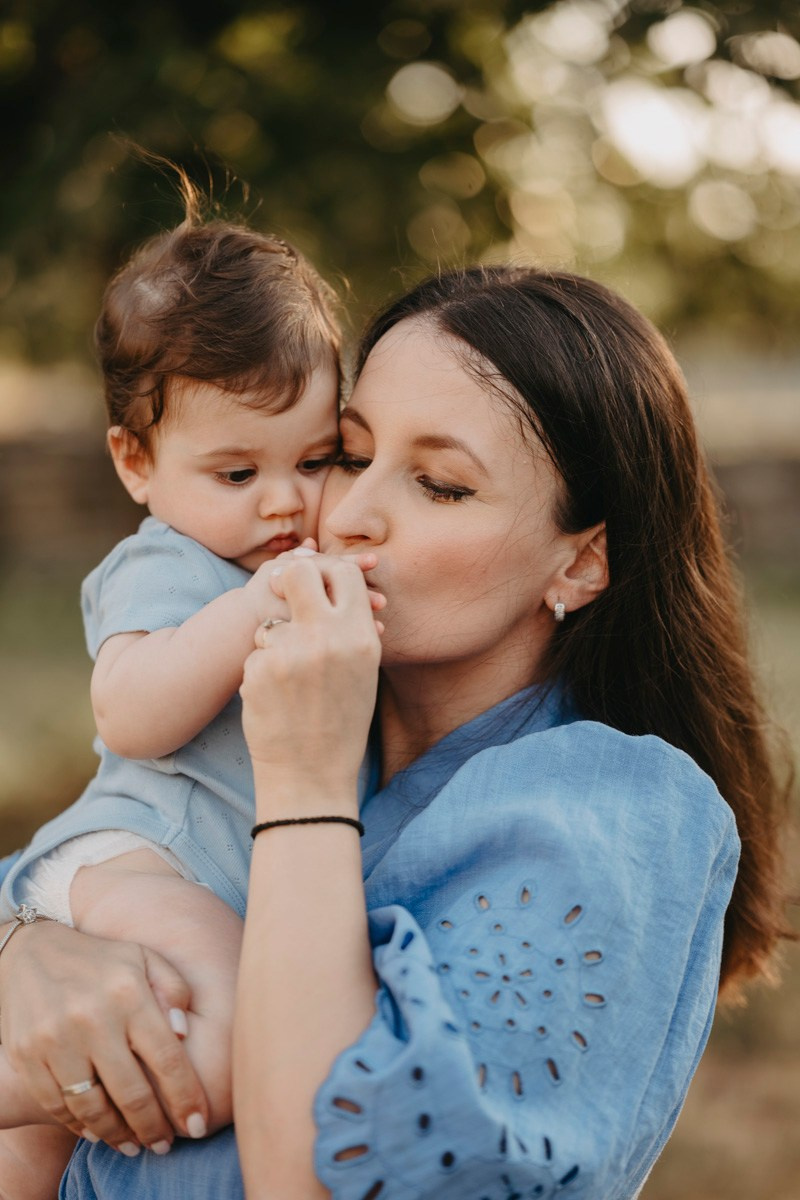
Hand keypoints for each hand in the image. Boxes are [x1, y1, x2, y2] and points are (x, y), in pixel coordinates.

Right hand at [0, 921, 208, 1153]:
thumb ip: (172, 989)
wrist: (29, 952)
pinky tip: (98, 1131)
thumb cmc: (99, 960)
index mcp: (129, 992)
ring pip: (93, 1107)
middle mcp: (92, 1017)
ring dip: (118, 1134)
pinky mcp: (26, 1055)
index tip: (198, 1124)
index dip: (185, 1097)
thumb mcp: (143, 958)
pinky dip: (79, 1125)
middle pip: (131, 1092)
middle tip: (165, 1144)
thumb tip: (185, 1031)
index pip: (167, 1057)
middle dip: (153, 1127)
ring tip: (134, 1144)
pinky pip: (57, 1104)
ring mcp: (55, 1039)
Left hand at [240, 551, 382, 809]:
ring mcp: (291, 653)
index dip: (326, 571)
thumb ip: (351, 626)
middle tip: (282, 594)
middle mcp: (328, 638)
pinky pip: (256, 653)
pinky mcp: (259, 671)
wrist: (311, 774)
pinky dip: (261, 672)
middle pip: (298, 573)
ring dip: (274, 643)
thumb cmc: (341, 722)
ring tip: (290, 682)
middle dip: (287, 581)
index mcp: (360, 637)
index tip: (314, 583)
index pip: (343, 573)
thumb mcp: (363, 671)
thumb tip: (332, 579)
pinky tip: (274, 700)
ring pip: (270, 622)